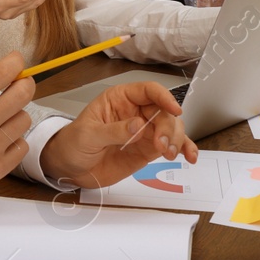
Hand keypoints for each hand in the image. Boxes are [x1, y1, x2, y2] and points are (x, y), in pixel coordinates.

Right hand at [0, 46, 34, 196]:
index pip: (4, 71)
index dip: (15, 61)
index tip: (14, 62)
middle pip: (23, 92)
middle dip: (24, 84)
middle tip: (18, 85)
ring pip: (25, 118)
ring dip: (16, 115)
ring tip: (2, 118)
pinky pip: (22, 145)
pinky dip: (14, 141)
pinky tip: (0, 140)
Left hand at [38, 81, 196, 187]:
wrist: (69, 168)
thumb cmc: (72, 144)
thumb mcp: (88, 135)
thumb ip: (113, 130)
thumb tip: (137, 126)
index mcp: (119, 99)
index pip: (148, 91)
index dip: (163, 97)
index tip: (173, 109)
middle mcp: (135, 112)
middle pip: (164, 112)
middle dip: (168, 127)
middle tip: (162, 145)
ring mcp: (144, 131)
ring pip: (171, 128)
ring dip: (177, 140)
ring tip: (168, 153)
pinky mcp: (147, 149)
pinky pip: (170, 145)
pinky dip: (183, 149)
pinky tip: (190, 155)